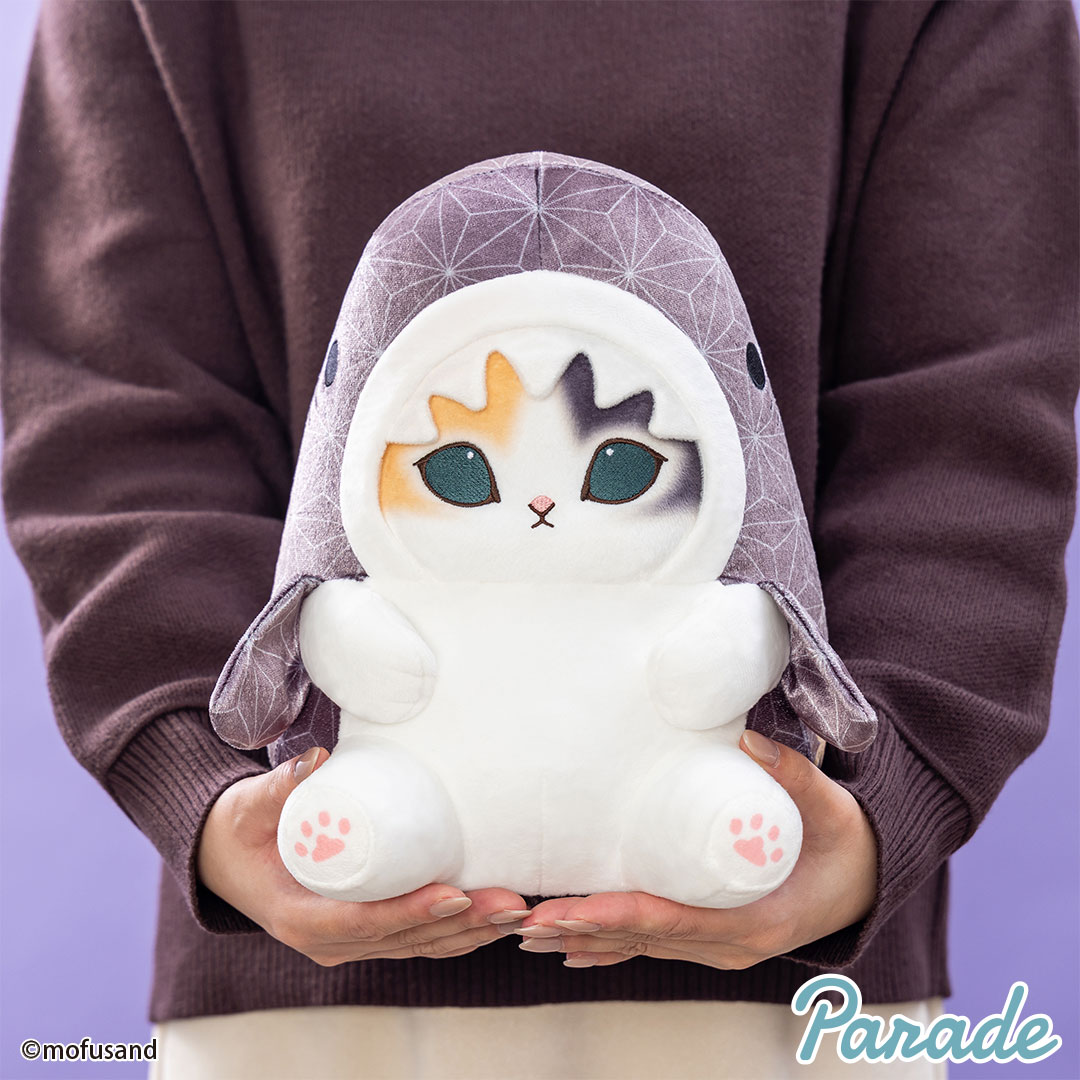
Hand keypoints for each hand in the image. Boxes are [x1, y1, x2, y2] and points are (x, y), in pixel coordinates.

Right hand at [196, 747, 530, 964]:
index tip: (455, 894)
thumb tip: (314, 759)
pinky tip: (493, 919)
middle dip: (462, 923)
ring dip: (470, 932)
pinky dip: (456, 932)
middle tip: (510, 900)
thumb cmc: (239, 830)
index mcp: (301, 917)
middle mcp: (329, 940)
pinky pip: (416, 939)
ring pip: (418, 946)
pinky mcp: (364, 933)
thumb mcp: (249, 807)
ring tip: (516, 909)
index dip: (411, 912)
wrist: (224, 857)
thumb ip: (279, 787)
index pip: (365, 922)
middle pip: (404, 940)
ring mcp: (348, 942)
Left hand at [519, 731, 877, 968]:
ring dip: (587, 940)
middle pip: (645, 940)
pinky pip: (654, 946)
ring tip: (529, 933)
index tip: (570, 910)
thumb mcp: (830, 807)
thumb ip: (792, 775)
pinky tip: (572, 949)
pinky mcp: (712, 939)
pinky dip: (612, 946)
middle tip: (525, 920)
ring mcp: (720, 949)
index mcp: (754, 922)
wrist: (867, 881)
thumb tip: (746, 740)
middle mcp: (729, 946)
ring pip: (643, 948)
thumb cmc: (847, 843)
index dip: (618, 916)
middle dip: (584, 929)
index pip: (671, 921)